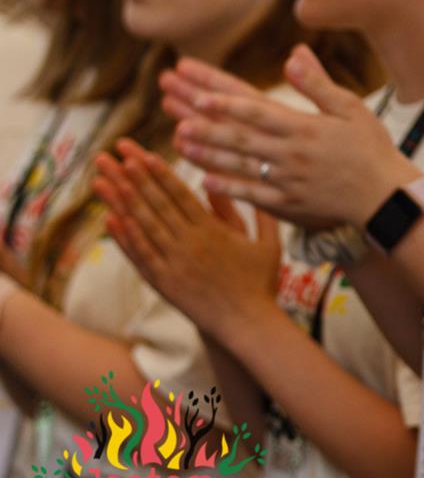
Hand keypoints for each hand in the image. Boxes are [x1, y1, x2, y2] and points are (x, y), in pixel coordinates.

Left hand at [94, 140, 280, 341]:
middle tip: (112, 154)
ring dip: (119, 200)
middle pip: (155, 204)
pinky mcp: (163, 283)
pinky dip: (122, 237)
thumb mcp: (267, 243)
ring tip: (102, 178)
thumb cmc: (261, 282)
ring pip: (141, 226)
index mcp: (213, 231)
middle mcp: (189, 244)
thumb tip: (241, 186)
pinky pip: (139, 255)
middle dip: (131, 176)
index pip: (180, 195)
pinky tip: (109, 218)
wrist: (247, 324)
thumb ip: (255, 213)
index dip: (159, 173)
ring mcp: (173, 264)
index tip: (142, 153)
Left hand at [164, 47, 419, 230]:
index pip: (258, 111)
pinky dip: (228, 187)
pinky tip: (204, 178)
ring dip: (207, 152)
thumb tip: (293, 54)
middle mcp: (292, 154)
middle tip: (175, 113)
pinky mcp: (289, 203)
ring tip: (179, 140)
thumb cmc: (371, 148)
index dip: (226, 102)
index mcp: (305, 128)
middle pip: (240, 137)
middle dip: (205, 123)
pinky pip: (253, 195)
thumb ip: (318, 84)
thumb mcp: (352, 108)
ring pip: (240, 165)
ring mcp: (288, 180)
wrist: (386, 196)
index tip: (198, 91)